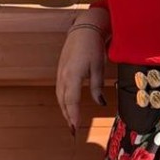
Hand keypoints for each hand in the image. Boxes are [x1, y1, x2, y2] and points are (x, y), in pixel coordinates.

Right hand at [55, 20, 108, 135]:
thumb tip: (99, 102)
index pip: (72, 101)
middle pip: (63, 101)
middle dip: (68, 116)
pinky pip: (60, 89)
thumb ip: (97, 87)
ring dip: (65, 109)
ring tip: (71, 121)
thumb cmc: (93, 46)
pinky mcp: (61, 70)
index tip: (76, 127)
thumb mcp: (98, 67)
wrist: (84, 29)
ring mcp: (60, 73)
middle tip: (73, 130)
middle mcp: (63, 76)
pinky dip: (63, 100)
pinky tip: (68, 105)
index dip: (73, 116)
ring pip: (60, 96)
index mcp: (72, 75)